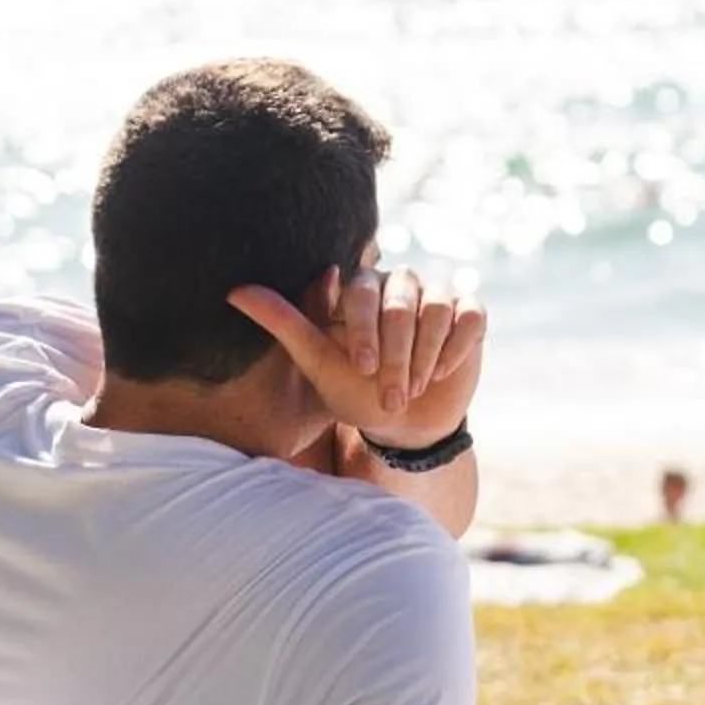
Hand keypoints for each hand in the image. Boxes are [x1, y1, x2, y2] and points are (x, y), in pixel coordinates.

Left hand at [229, 261, 486, 448]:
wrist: (403, 422)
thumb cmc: (354, 390)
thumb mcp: (317, 362)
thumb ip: (284, 324)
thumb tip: (234, 291)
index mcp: (361, 285)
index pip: (363, 291)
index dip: (364, 330)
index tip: (361, 368)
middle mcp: (400, 281)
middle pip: (402, 304)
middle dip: (397, 356)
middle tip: (391, 394)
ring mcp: (438, 295)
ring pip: (438, 310)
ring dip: (426, 357)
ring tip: (414, 388)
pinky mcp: (469, 314)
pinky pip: (470, 318)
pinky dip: (456, 349)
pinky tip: (442, 373)